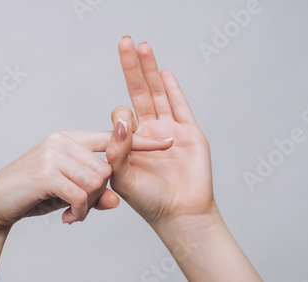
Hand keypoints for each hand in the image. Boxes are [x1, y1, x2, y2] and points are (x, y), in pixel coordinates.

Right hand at [0, 130, 171, 227]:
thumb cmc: (34, 194)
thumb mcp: (68, 191)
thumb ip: (94, 191)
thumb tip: (116, 200)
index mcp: (70, 139)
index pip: (112, 138)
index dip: (139, 142)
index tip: (166, 143)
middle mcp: (63, 141)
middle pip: (107, 167)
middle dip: (101, 193)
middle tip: (83, 207)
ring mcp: (53, 154)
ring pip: (97, 181)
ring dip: (89, 205)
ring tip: (74, 212)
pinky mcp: (46, 172)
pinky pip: (81, 194)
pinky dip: (79, 211)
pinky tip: (67, 218)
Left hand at [107, 37, 213, 226]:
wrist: (180, 213)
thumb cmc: (148, 200)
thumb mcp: (122, 176)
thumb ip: (117, 149)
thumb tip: (120, 119)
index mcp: (129, 143)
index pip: (120, 117)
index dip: (121, 118)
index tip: (126, 131)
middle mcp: (148, 132)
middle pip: (139, 92)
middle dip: (131, 68)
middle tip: (124, 41)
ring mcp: (169, 130)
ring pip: (159, 93)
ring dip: (150, 70)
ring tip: (143, 46)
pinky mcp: (190, 133)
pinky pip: (180, 106)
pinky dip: (173, 89)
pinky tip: (165, 72)